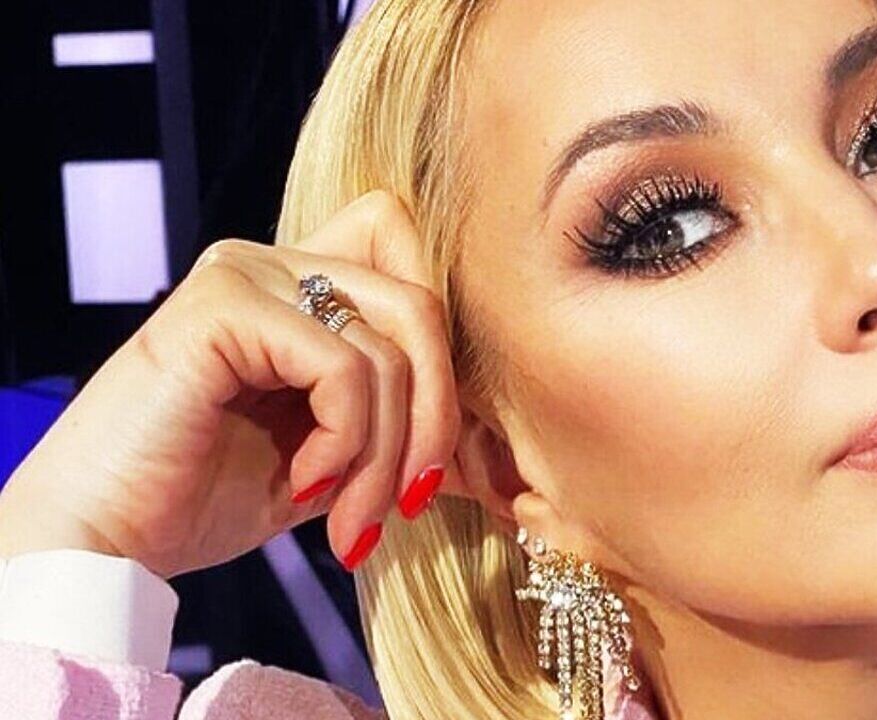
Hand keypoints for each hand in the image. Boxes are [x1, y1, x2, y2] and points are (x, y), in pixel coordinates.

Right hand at [0, 191, 462, 577]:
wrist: (101, 544)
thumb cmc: (202, 501)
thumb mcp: (330, 458)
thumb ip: (392, 425)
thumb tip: (484, 442)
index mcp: (297, 287)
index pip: (409, 260)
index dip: (443, 349)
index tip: (429, 458)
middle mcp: (273, 262)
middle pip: (420, 304)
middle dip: (434, 419)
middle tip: (408, 504)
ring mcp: (247, 273)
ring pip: (390, 345)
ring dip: (385, 456)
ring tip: (350, 522)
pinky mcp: (222, 304)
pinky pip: (343, 366)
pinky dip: (345, 442)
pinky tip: (304, 485)